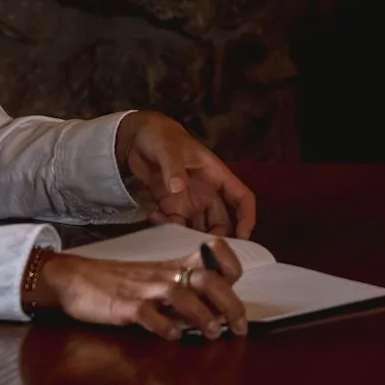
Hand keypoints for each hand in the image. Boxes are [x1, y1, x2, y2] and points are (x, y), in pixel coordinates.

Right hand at [32, 242, 249, 341]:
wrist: (72, 278)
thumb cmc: (117, 281)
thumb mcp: (154, 277)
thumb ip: (182, 287)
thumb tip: (215, 309)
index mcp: (173, 266)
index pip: (212, 254)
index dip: (230, 265)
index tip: (238, 287)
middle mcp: (163, 274)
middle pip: (206, 279)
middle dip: (229, 302)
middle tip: (240, 326)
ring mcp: (143, 289)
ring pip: (181, 293)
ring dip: (202, 314)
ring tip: (213, 333)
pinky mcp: (121, 306)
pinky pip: (146, 313)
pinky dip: (163, 325)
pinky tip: (173, 336)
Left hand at [115, 112, 255, 238]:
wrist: (138, 138)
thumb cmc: (162, 137)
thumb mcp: (169, 149)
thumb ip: (174, 168)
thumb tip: (178, 188)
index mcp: (216, 175)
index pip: (241, 197)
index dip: (246, 217)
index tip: (243, 237)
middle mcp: (206, 191)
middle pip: (222, 219)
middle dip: (216, 235)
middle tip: (201, 247)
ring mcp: (188, 200)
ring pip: (198, 226)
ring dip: (189, 235)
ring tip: (173, 235)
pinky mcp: (169, 205)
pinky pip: (174, 223)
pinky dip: (166, 226)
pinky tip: (154, 216)